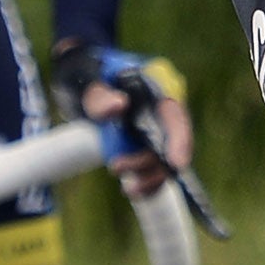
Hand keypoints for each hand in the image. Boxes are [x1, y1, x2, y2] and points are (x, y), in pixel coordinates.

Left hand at [51, 41, 194, 198]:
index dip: (180, 140)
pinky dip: (148, 182)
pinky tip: (132, 189)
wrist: (84, 78)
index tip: (176, 164)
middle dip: (154, 164)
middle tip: (116, 167)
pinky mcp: (147, 143)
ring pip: (165, 159)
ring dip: (149, 176)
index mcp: (157, 86)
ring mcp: (157, 127)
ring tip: (126, 188)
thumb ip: (102, 95)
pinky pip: (156, 167)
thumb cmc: (91, 74)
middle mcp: (163, 109)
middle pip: (173, 143)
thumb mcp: (90, 82)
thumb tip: (119, 107)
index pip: (176, 114)